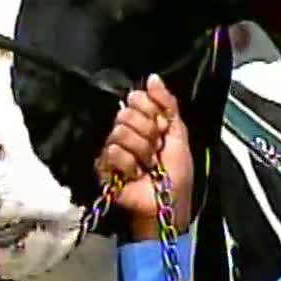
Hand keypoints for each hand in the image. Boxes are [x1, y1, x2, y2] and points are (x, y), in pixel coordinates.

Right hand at [95, 74, 193, 240]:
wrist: (168, 203)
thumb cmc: (176, 173)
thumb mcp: (178, 132)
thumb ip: (167, 102)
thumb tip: (152, 77)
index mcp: (142, 120)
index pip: (136, 97)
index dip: (151, 111)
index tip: (162, 128)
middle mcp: (124, 130)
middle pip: (126, 113)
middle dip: (147, 133)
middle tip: (155, 150)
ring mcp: (112, 148)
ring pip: (119, 131)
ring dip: (140, 151)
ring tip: (147, 165)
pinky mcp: (102, 167)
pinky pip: (112, 152)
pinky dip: (129, 165)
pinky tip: (134, 175)